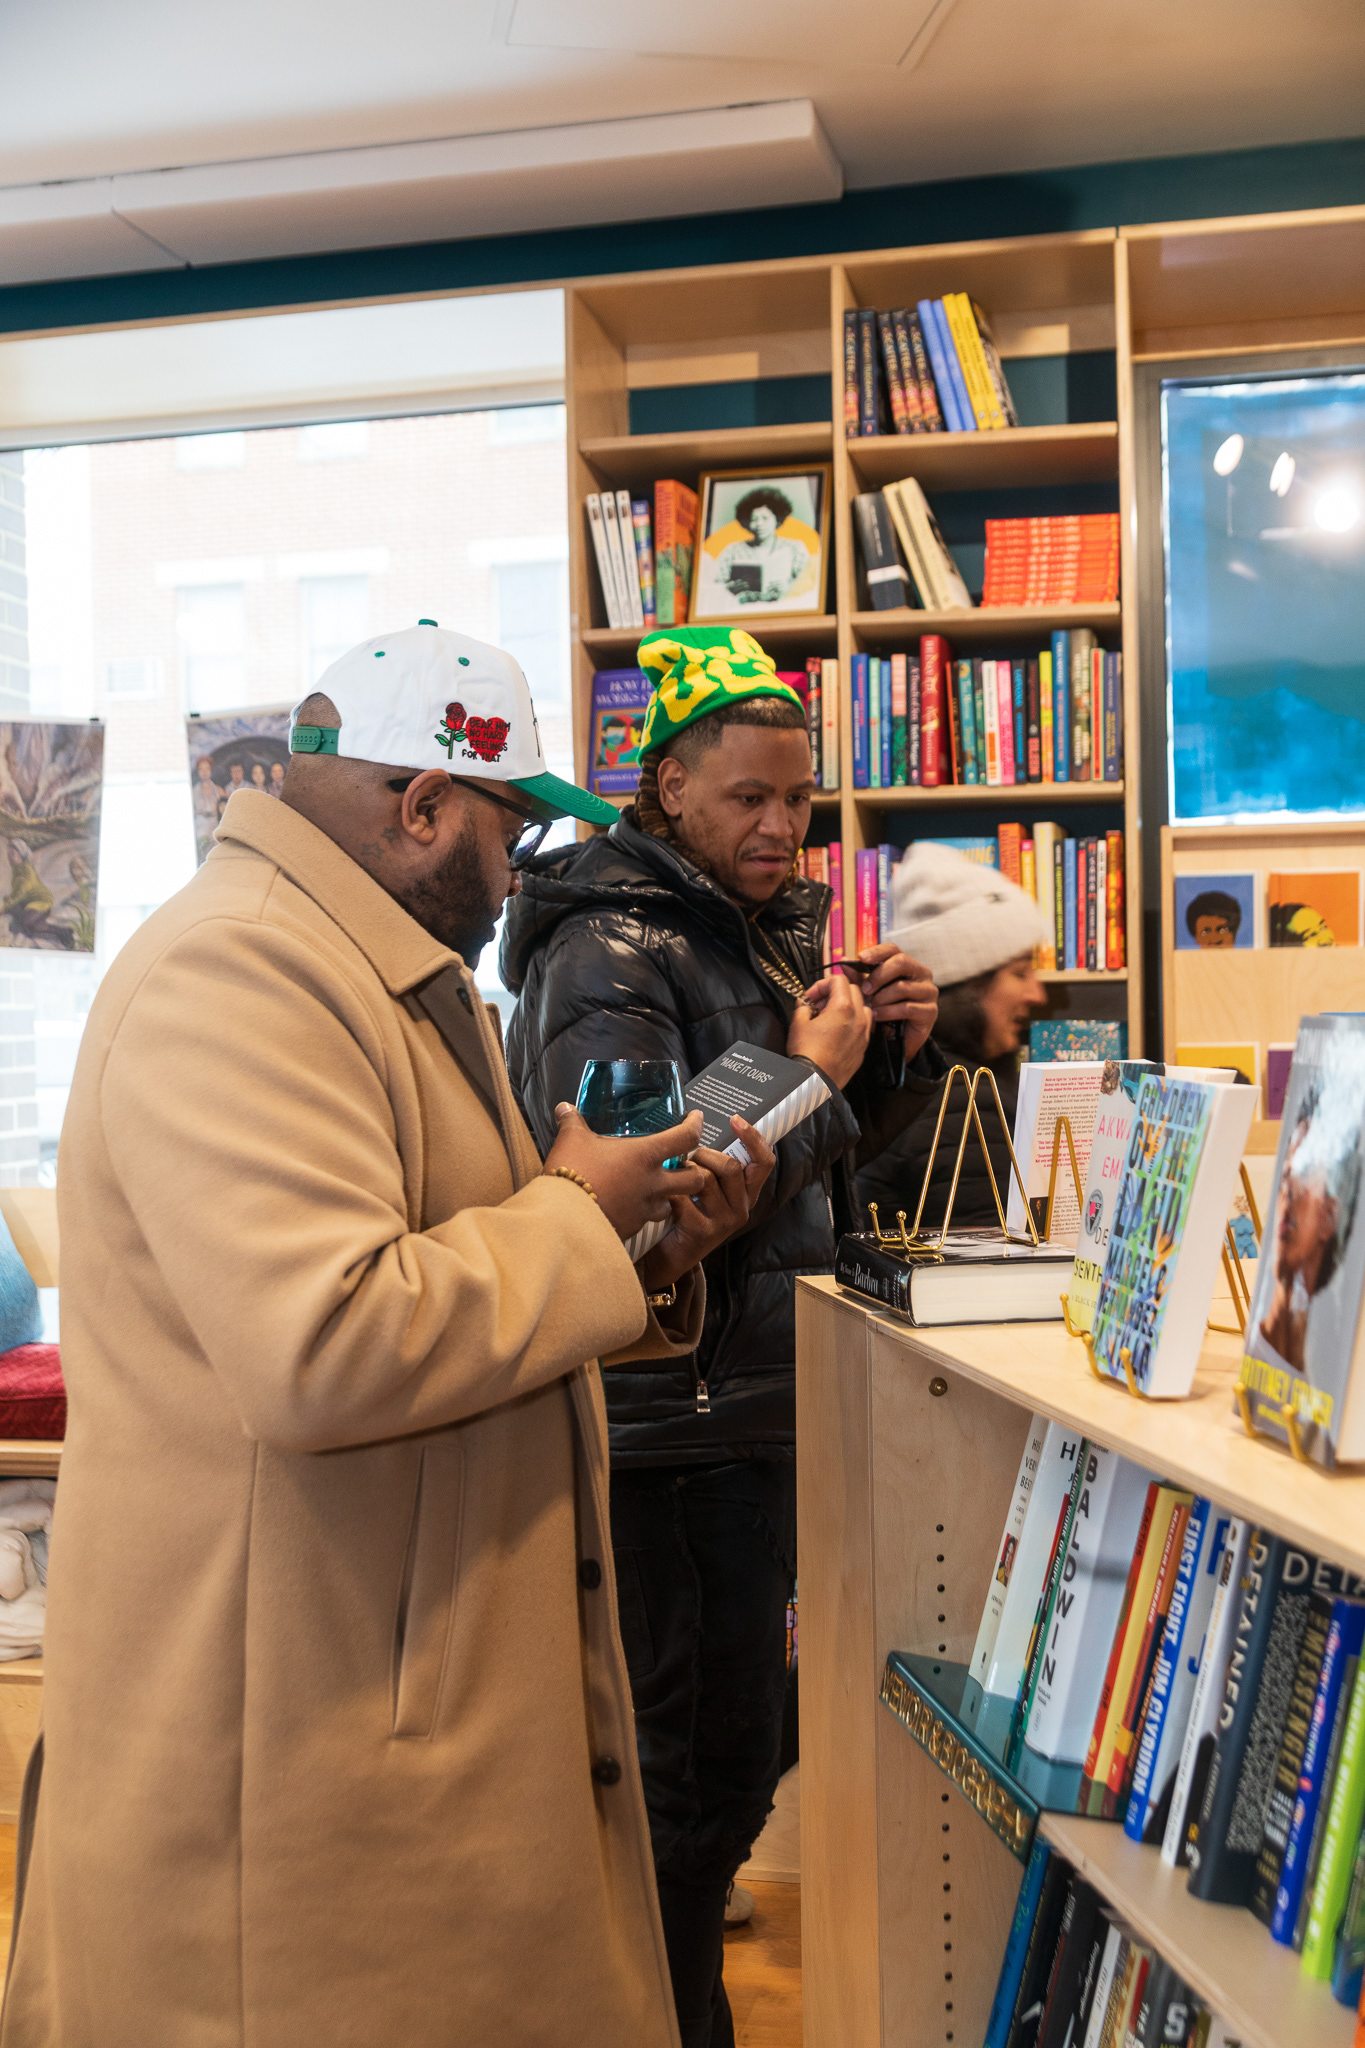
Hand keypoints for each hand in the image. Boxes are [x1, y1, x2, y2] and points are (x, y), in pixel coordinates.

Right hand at [545, 1106, 706, 1241]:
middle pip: (696, 1179)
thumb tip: (564, 1108)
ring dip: (669, 1196)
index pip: (686, 1137)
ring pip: (672, 1204)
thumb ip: (572, 1122)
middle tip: (684, 1165)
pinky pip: (646, 1221)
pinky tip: (630, 1207)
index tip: (697, 1118)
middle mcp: (652, 1183)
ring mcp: (644, 1208)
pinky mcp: (632, 1228)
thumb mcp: (571, 1140)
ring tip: (655, 1189)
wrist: (561, 1217)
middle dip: (696, 1172)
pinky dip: (643, 1213)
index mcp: (645, 1155)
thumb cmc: (572, 1172)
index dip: (696, 1125)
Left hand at [635, 1116, 777, 1291]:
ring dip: (684, 1174)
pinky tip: (666, 1202)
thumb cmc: (687, 1212)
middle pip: (731, 1166)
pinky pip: (685, 1197)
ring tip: (674, 1183)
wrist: (671, 1255)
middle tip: (687, 1162)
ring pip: (706, 1179)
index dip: (753, 1138)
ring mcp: (726, 1222)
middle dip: (704, 1156)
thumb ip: (712, 1164)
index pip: (764, 1161)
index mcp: (747, 1193)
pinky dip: (670, 1194)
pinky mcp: (705, 1232)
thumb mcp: (707, 1187)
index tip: (736, 1119)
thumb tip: (698, 1123)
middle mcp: (743, 1207)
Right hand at [786, 972, 872, 1088]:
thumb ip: (803, 1007)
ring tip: (831, 1017)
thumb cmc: (807, 1054)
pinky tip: (837, 1032)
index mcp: (843, 1008)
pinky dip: (853, 1023)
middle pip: (853, 990)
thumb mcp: (798, 1023)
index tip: (811, 997)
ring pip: (863, 1008)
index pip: (838, 980)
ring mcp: (863, 1034)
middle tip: (819, 1004)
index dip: (821, 984)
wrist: (815, 1081)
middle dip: (835, 993)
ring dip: (848, 1006)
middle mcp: (858, 1018)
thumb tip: (805, 1004)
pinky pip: (863, 1027)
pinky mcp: (863, 1048)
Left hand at [849, 941, 937, 1058]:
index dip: (877, 952)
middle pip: (901, 962)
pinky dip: (888, 1012)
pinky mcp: (930, 1011)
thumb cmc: (883, 1010)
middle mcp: (921, 974)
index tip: (861, 958)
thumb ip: (858, 977)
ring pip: (902, 987)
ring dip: (881, 998)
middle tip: (865, 990)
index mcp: (907, 965)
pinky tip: (877, 1016)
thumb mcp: (869, 992)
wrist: (895, 1040)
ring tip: (870, 1007)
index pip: (894, 949)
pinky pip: (907, 1007)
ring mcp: (928, 992)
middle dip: (879, 976)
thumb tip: (844, 960)